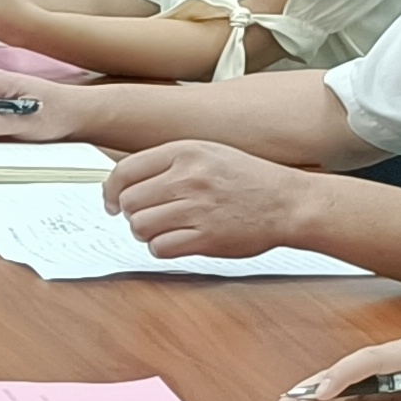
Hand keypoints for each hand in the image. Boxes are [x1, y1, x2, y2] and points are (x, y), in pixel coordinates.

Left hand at [101, 140, 316, 260]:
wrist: (289, 202)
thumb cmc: (249, 179)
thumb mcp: (208, 152)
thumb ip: (168, 161)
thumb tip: (126, 178)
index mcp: (185, 152)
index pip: (124, 171)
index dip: (110, 190)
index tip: (111, 201)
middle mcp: (188, 177)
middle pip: (129, 202)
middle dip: (131, 214)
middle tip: (145, 217)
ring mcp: (197, 208)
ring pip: (140, 226)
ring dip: (145, 233)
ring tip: (163, 229)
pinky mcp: (207, 237)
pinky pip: (160, 248)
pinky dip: (161, 248)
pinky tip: (175, 241)